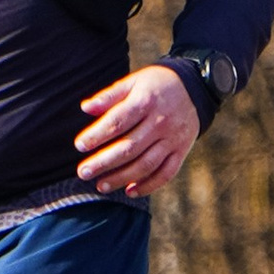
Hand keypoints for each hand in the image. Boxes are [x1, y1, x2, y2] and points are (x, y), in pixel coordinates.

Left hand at [75, 63, 200, 198]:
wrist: (195, 88)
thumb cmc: (155, 85)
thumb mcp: (133, 82)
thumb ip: (109, 96)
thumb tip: (85, 108)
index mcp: (146, 101)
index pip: (118, 121)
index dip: (97, 135)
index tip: (79, 146)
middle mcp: (160, 122)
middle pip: (129, 147)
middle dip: (104, 162)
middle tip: (83, 173)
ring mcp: (172, 139)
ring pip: (146, 164)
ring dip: (122, 177)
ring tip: (100, 186)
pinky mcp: (181, 151)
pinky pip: (166, 173)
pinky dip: (148, 185)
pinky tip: (129, 191)